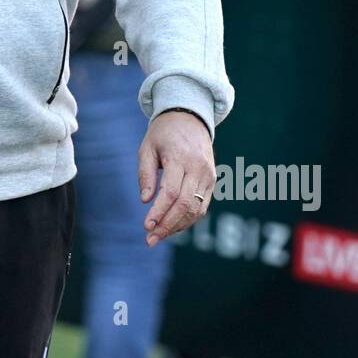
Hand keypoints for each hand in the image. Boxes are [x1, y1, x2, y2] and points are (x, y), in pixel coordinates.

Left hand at [139, 110, 215, 245]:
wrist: (190, 118)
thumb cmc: (163, 133)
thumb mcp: (147, 147)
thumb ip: (145, 173)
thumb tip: (145, 200)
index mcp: (180, 158)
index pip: (170, 192)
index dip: (159, 212)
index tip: (146, 226)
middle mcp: (198, 168)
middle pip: (184, 204)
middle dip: (167, 225)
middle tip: (150, 240)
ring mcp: (208, 175)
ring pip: (196, 209)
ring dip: (177, 226)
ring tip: (158, 236)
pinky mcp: (212, 180)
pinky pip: (202, 206)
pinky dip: (188, 219)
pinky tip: (172, 226)